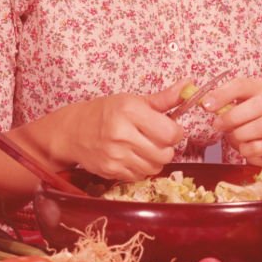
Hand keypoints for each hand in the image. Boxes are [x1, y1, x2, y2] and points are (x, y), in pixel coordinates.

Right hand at [60, 79, 187, 180]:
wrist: (73, 131)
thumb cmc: (106, 112)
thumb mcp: (133, 100)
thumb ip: (164, 99)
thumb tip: (189, 85)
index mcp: (130, 111)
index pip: (171, 133)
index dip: (176, 132)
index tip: (170, 128)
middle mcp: (122, 133)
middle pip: (165, 153)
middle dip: (166, 147)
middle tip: (156, 139)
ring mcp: (115, 155)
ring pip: (154, 167)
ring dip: (155, 159)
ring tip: (145, 148)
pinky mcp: (110, 171)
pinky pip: (140, 176)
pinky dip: (141, 169)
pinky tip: (132, 156)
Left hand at [202, 77, 261, 164]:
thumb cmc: (246, 122)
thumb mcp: (232, 109)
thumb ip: (220, 105)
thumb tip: (205, 102)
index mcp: (259, 88)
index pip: (242, 85)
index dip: (223, 94)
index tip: (207, 105)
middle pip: (260, 104)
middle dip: (234, 117)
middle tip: (218, 125)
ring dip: (243, 134)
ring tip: (234, 139)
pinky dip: (252, 150)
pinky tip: (245, 150)